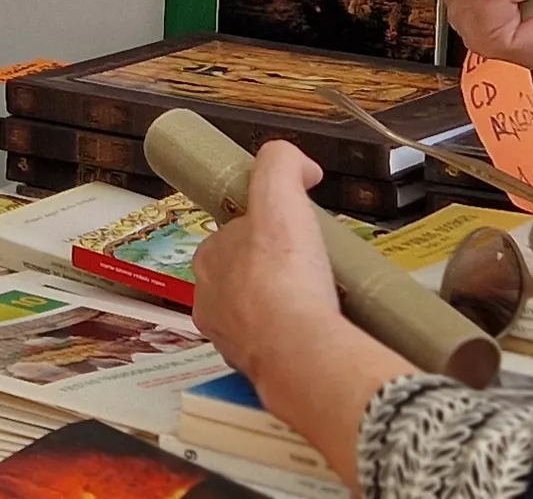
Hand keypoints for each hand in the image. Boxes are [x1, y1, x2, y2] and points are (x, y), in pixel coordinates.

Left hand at [188, 142, 392, 480]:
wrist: (300, 351)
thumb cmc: (284, 276)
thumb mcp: (278, 196)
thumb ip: (280, 164)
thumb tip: (300, 165)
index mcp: (209, 259)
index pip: (233, 234)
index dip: (264, 227)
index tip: (294, 232)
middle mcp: (211, 302)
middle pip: (246, 275)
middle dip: (276, 269)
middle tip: (314, 266)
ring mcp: (232, 340)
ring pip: (259, 314)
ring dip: (286, 305)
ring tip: (323, 300)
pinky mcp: (258, 368)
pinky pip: (277, 346)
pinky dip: (296, 338)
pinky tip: (320, 331)